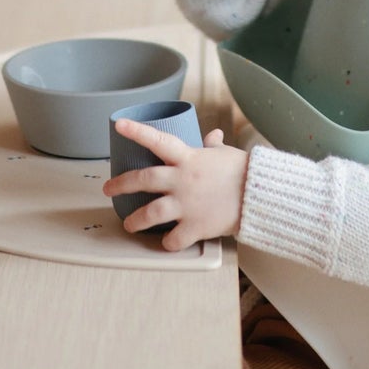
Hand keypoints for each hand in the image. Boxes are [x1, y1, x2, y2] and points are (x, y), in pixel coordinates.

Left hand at [102, 124, 246, 249]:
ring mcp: (187, 205)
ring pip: (150, 214)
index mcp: (189, 158)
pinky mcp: (195, 226)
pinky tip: (165, 243)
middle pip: (143, 180)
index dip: (136, 132)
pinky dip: (168, 243)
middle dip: (121, 185)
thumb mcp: (225, 154)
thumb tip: (212, 135)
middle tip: (108, 189)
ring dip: (136, 221)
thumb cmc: (244, 171)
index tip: (119, 125)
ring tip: (129, 225)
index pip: (157, 140)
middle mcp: (182, 180)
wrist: (260, 195)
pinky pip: (174, 239)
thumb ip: (212, 146)